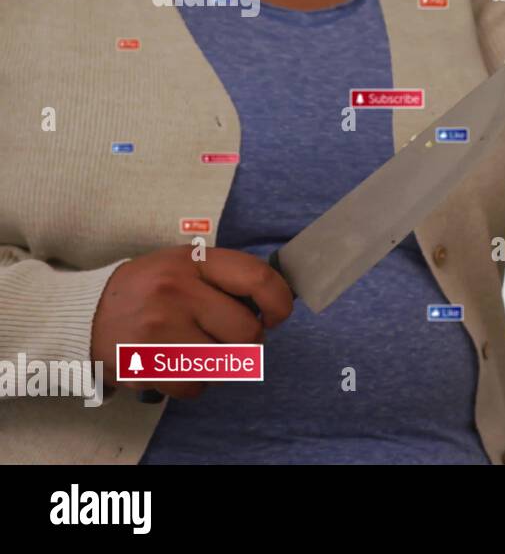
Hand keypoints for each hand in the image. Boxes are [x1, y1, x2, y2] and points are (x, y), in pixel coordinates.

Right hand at [90, 246, 292, 398]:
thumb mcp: (184, 266)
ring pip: (223, 363)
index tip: (276, 316)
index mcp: (194, 261)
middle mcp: (177, 289)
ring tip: (193, 348)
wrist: (84, 313)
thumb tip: (275, 304)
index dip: (279, 302)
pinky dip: (192, 382)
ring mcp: (159, 326)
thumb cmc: (148, 290)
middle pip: (247, 332)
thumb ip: (227, 278)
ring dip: (217, 363)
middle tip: (224, 336)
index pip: (257, 278)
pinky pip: (195, 385)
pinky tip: (173, 363)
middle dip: (245, 341)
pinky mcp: (145, 360)